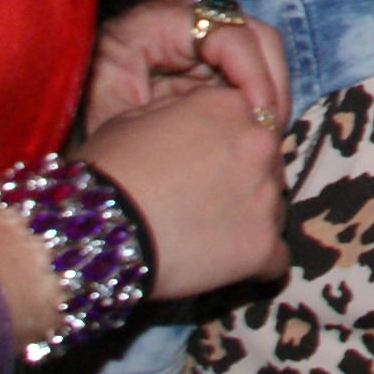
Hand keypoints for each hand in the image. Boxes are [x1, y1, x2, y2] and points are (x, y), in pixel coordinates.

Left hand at [79, 0, 288, 136]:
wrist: (64, 128)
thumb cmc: (83, 117)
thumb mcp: (118, 114)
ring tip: (266, 134)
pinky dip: (257, 101)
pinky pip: (249, 73)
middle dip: (269, 82)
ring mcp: (201, 37)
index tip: (259, 115)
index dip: (253, 72)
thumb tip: (244, 114)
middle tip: (270, 128)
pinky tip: (255, 131)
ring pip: (261, 52)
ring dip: (269, 92)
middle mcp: (184, 17)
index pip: (228, 31)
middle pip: (255, 34)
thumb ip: (175, 110)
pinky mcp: (209, 61)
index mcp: (155, 22)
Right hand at [79, 76, 289, 301]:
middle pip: (268, 162)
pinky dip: (257, 263)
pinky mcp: (263, 245)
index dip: (225, 144)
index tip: (203, 163)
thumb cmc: (107, 170)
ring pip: (275, 208)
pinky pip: (276, 258)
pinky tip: (228, 266)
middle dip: (244, 179)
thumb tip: (198, 117)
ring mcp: (266, 196)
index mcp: (230, 106)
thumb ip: (182, 110)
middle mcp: (259, 143)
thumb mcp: (134, 118)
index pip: (248, 120)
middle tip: (206, 202)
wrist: (97, 231)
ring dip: (251, 219)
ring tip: (210, 236)